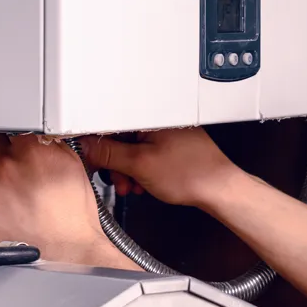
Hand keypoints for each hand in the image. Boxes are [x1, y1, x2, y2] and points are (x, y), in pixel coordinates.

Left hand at [0, 133, 128, 266]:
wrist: (66, 253)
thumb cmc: (73, 216)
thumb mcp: (73, 167)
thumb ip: (51, 144)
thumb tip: (39, 135)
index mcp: (30, 149)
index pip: (10, 125)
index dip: (14, 134)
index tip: (14, 139)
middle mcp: (6, 164)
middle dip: (1, 151)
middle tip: (14, 166)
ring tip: (16, 194)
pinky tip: (9, 209)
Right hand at [76, 127, 240, 209]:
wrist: (220, 189)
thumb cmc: (191, 174)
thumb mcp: (140, 165)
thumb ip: (109, 154)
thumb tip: (86, 146)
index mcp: (150, 117)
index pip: (111, 124)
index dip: (98, 145)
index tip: (92, 160)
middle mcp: (159, 121)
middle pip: (122, 138)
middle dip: (116, 163)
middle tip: (118, 180)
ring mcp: (168, 133)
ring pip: (134, 150)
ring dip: (128, 170)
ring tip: (133, 186)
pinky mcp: (174, 148)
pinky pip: (148, 155)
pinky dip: (142, 171)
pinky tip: (144, 184)